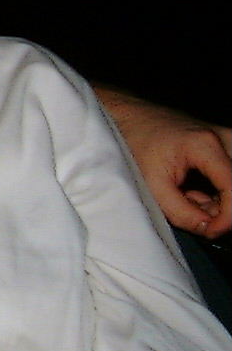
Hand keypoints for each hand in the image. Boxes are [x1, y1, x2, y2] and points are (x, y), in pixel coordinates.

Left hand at [96, 88, 231, 238]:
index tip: (209, 230)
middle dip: (220, 209)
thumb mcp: (151, 185)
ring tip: (186, 196)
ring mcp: (228, 140)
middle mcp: (225, 138)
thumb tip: (208, 229)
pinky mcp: (227, 146)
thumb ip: (181, 212)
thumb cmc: (135, 145)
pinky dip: (217, 193)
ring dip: (219, 202)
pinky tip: (192, 190)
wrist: (129, 119)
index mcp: (205, 145)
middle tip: (188, 208)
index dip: (227, 217)